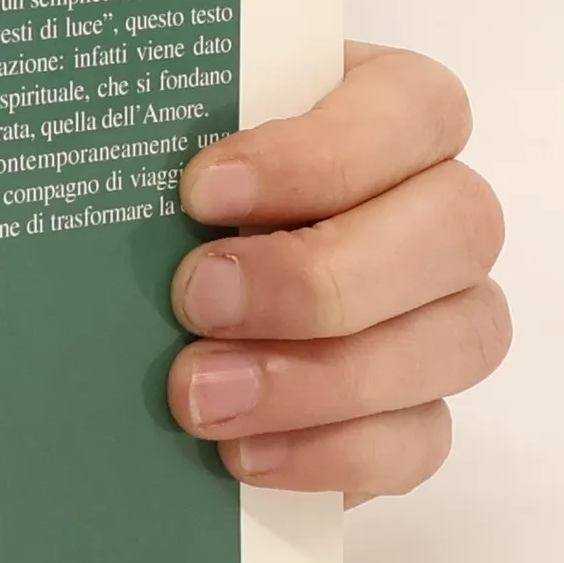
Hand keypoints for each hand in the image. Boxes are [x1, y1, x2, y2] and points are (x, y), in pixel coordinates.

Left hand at [166, 43, 508, 503]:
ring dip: (323, 378)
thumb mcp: (173, 135)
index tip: (201, 191)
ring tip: (202, 396)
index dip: (318, 154)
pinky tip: (244, 453)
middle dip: (317, 276)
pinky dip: (334, 452)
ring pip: (459, 339)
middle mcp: (441, 207)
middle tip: (197, 301)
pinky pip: (422, 439)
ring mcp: (446, 312)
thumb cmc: (179, 185)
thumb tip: (104, 148)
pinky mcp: (420, 409)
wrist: (175, 272)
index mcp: (393, 110)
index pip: (411, 110)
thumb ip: (166, 130)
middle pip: (456, 228)